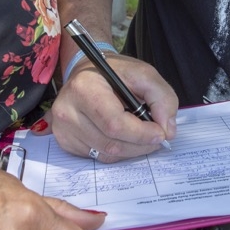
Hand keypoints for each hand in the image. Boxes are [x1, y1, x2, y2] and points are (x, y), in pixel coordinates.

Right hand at [48, 55, 177, 161]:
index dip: (141, 134)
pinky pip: (97, 156)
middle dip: (140, 145)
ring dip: (130, 149)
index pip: (114, 124)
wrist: (89, 72)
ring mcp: (62, 128)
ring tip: (140, 135)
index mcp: (84, 88)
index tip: (160, 133)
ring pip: (106, 154)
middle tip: (156, 137)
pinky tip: (121, 136)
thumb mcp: (144, 74)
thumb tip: (167, 130)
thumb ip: (162, 98)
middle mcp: (67, 110)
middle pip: (111, 144)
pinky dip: (116, 151)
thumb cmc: (115, 73)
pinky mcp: (64, 141)